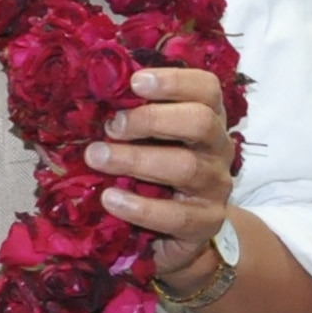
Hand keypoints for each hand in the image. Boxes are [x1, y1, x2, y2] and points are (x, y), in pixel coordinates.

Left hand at [87, 68, 235, 292]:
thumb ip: (133, 116)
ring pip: (186, 167)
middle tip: (112, 126)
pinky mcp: (206, 222)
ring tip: (97, 158)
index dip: (174, 81)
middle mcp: (218, 148)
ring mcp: (215, 186)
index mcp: (208, 118)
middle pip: (201, 122)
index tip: (135, 82)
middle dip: (153, 120)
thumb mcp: (151, 139)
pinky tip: (111, 199)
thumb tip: (93, 89)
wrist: (184, 231)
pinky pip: (176, 215)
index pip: (206, 89)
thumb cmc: (159, 171)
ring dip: (136, 160)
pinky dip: (140, 207)